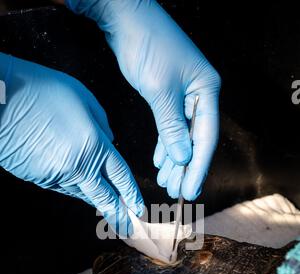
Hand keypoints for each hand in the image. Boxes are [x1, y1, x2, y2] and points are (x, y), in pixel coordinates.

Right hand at [0, 53, 143, 235]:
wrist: (2, 101)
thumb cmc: (42, 91)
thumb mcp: (83, 98)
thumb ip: (102, 123)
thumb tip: (110, 140)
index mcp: (94, 146)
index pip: (120, 176)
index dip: (131, 194)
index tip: (138, 208)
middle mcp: (78, 167)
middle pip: (104, 197)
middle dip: (117, 215)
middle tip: (127, 229)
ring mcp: (57, 175)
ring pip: (83, 192)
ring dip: (96, 201)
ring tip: (108, 210)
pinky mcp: (40, 179)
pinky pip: (64, 187)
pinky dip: (75, 189)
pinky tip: (81, 191)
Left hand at [64, 0, 220, 199]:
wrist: (126, 16)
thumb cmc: (147, 46)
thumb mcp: (160, 91)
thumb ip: (172, 127)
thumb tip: (182, 158)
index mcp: (206, 91)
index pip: (206, 137)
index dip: (198, 167)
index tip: (190, 191)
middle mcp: (199, 94)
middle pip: (196, 139)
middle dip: (185, 167)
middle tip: (176, 192)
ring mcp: (184, 94)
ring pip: (182, 135)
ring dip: (174, 160)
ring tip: (165, 182)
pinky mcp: (168, 94)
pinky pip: (170, 126)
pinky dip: (165, 144)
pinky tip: (161, 161)